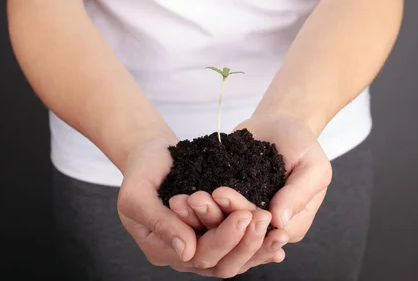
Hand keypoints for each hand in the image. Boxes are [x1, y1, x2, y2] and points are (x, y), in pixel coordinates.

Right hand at [117, 135, 265, 276]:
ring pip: (233, 259)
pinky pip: (237, 245)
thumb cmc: (140, 171)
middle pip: (220, 262)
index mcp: (161, 250)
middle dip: (246, 242)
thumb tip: (187, 252)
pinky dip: (258, 244)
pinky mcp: (212, 233)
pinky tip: (279, 238)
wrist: (150, 154)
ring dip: (258, 247)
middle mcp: (182, 254)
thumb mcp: (137, 195)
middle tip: (264, 218)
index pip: (199, 255)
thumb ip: (159, 223)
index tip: (245, 215)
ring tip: (280, 233)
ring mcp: (199, 244)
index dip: (224, 238)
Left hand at [173, 113, 331, 274]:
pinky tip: (180, 196)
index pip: (265, 231)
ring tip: (187, 197)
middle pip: (239, 232)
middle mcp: (264, 226)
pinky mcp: (226, 204)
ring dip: (202, 214)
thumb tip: (280, 221)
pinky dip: (195, 206)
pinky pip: (210, 209)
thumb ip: (300, 193)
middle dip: (217, 217)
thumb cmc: (302, 144)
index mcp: (290, 225)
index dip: (245, 218)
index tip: (225, 196)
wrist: (279, 123)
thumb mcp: (314, 166)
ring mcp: (243, 216)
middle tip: (198, 197)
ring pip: (221, 225)